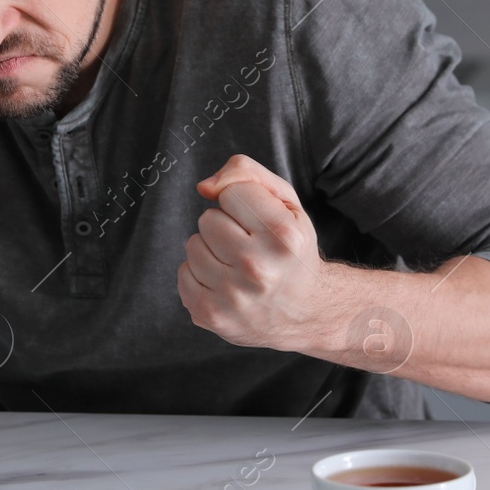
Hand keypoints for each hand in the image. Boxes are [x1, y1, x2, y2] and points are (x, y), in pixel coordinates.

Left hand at [178, 154, 336, 352]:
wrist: (306, 310)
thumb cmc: (291, 248)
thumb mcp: (286, 202)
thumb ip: (247, 174)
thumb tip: (204, 187)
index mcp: (282, 236)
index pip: (230, 192)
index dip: (243, 202)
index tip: (260, 222)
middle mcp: (258, 268)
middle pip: (208, 219)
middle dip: (225, 226)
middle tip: (249, 245)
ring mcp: (232, 296)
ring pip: (193, 245)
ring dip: (211, 250)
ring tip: (238, 264)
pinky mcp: (210, 314)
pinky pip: (183, 274)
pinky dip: (200, 274)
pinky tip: (226, 282)